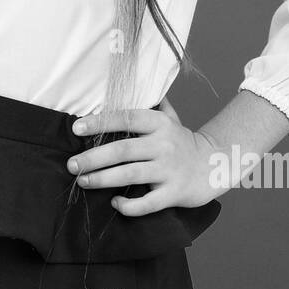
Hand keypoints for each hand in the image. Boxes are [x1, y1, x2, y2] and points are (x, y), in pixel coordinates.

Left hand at [66, 99, 222, 214]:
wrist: (216, 165)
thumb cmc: (184, 142)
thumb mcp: (171, 118)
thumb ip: (151, 103)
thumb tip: (131, 82)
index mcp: (159, 124)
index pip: (126, 119)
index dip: (100, 122)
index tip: (76, 127)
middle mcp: (164, 145)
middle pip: (123, 150)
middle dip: (93, 158)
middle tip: (72, 164)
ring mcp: (169, 170)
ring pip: (131, 175)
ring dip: (103, 179)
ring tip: (83, 181)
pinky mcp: (174, 193)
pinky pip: (148, 203)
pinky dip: (129, 205)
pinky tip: (115, 203)